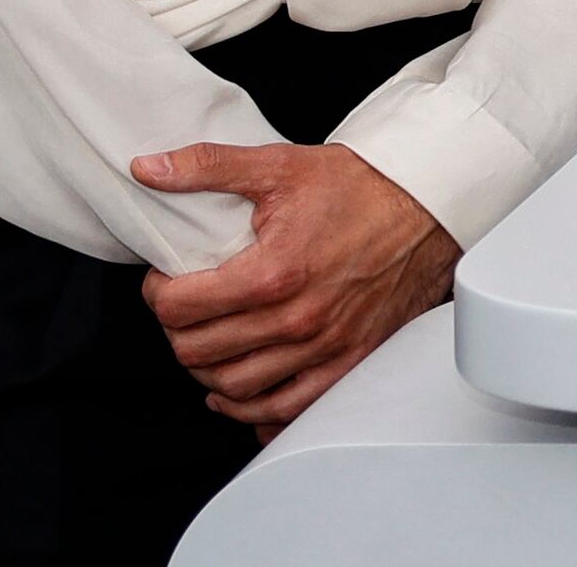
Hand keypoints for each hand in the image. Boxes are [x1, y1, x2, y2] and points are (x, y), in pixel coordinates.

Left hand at [131, 140, 458, 433]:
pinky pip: (285, 409)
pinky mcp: (349, 362)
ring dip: (207, 370)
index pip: (179, 307)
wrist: (429, 204)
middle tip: (185, 308)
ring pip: (234, 388)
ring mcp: (325, 347)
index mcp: (275, 272)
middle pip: (198, 352)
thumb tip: (147, 168)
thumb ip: (208, 167)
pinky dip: (252, 410)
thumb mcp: (280, 166)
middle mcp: (299, 318)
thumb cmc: (361, 187)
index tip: (165, 281)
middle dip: (177, 330)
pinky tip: (239, 391)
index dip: (157, 293)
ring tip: (207, 344)